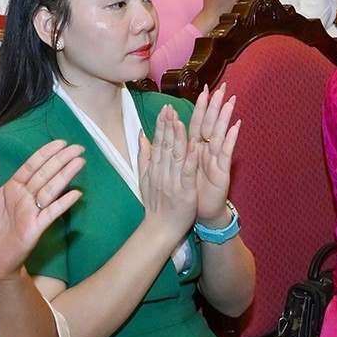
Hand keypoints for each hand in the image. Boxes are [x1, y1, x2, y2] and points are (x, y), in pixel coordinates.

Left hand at [0, 139, 83, 282]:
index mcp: (13, 188)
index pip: (32, 166)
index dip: (46, 154)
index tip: (61, 142)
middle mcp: (25, 197)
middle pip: (46, 174)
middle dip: (61, 160)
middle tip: (78, 148)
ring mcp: (32, 212)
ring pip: (51, 190)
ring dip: (65, 176)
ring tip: (80, 163)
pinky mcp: (35, 228)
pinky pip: (51, 213)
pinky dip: (63, 203)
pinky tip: (75, 194)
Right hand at [135, 106, 199, 242]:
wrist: (160, 229)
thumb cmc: (155, 203)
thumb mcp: (143, 178)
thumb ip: (143, 156)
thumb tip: (141, 134)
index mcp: (154, 168)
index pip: (158, 142)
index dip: (162, 125)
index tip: (166, 108)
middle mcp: (162, 173)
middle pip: (165, 146)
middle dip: (168, 126)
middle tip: (171, 108)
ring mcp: (173, 182)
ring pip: (175, 157)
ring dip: (178, 139)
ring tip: (180, 121)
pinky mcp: (185, 193)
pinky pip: (187, 175)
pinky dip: (190, 161)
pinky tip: (195, 148)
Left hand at [186, 84, 241, 222]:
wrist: (203, 211)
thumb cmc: (192, 187)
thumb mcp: (181, 167)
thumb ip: (177, 147)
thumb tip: (171, 128)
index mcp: (196, 148)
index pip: (198, 123)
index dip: (200, 107)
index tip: (202, 89)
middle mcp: (208, 150)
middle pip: (212, 124)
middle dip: (216, 106)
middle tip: (221, 88)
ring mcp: (216, 159)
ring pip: (221, 134)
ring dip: (225, 118)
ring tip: (230, 101)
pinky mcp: (222, 171)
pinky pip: (226, 153)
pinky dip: (231, 139)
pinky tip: (236, 126)